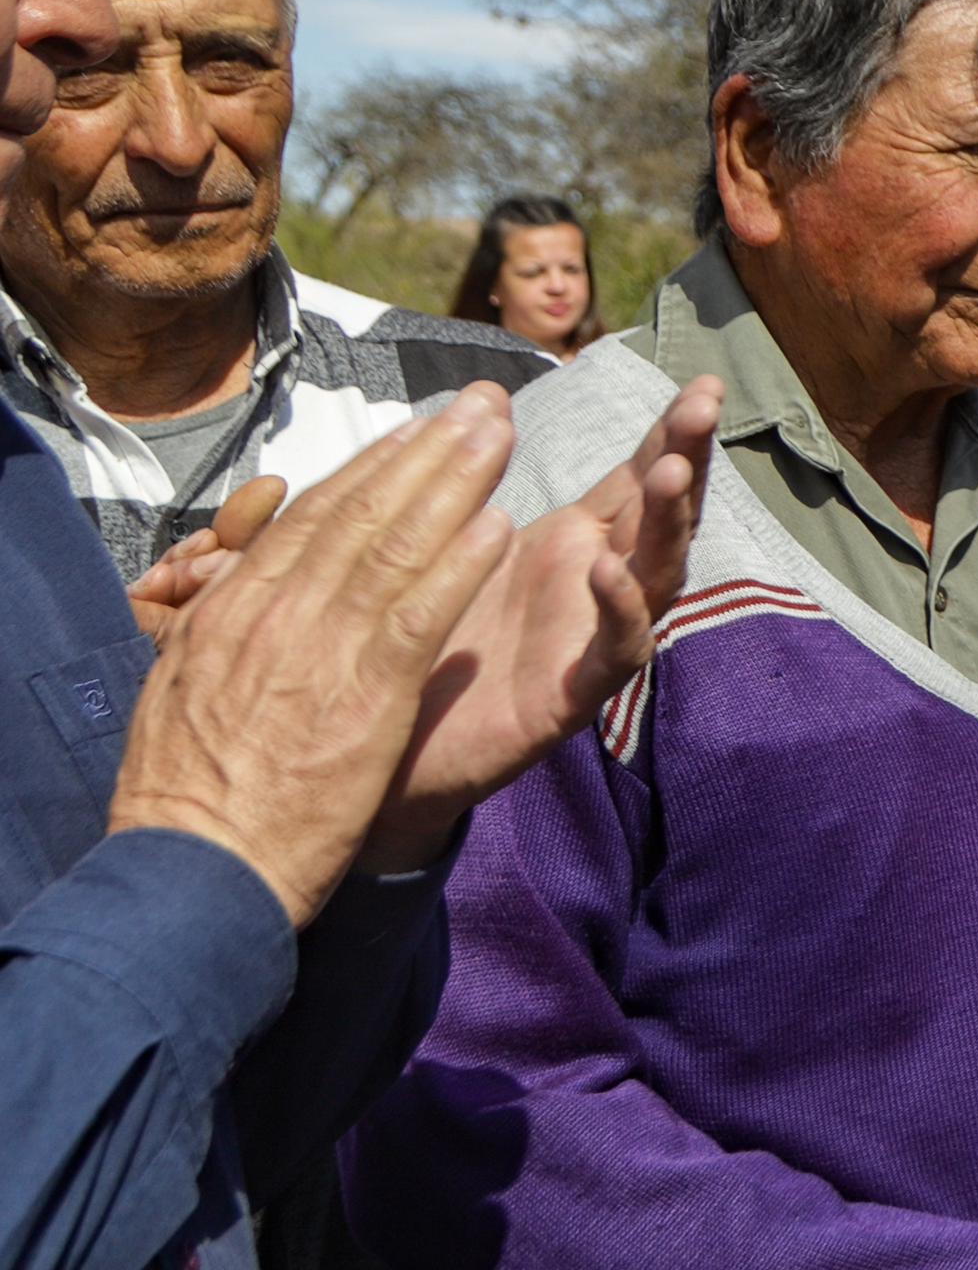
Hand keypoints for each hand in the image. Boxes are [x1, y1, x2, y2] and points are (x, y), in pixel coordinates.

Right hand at [107, 394, 520, 926]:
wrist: (192, 865)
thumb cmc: (188, 790)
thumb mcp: (186, 685)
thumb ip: (222, 629)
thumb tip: (234, 587)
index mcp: (234, 609)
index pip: (312, 521)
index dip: (372, 469)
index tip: (414, 430)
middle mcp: (277, 612)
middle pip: (362, 513)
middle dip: (426, 451)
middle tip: (478, 404)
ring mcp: (321, 647)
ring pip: (396, 545)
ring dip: (455, 482)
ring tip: (498, 435)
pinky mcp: (367, 693)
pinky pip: (421, 612)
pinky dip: (460, 564)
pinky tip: (499, 526)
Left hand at [358, 380, 722, 874]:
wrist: (384, 758)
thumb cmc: (421, 646)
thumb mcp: (451, 546)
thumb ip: (472, 479)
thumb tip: (486, 394)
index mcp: (571, 545)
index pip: (634, 477)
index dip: (670, 432)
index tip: (703, 381)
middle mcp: (596, 587)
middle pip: (662, 515)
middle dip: (686, 457)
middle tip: (702, 406)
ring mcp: (592, 640)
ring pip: (655, 576)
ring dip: (668, 524)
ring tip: (670, 472)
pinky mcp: (572, 697)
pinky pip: (614, 652)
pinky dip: (621, 612)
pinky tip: (609, 573)